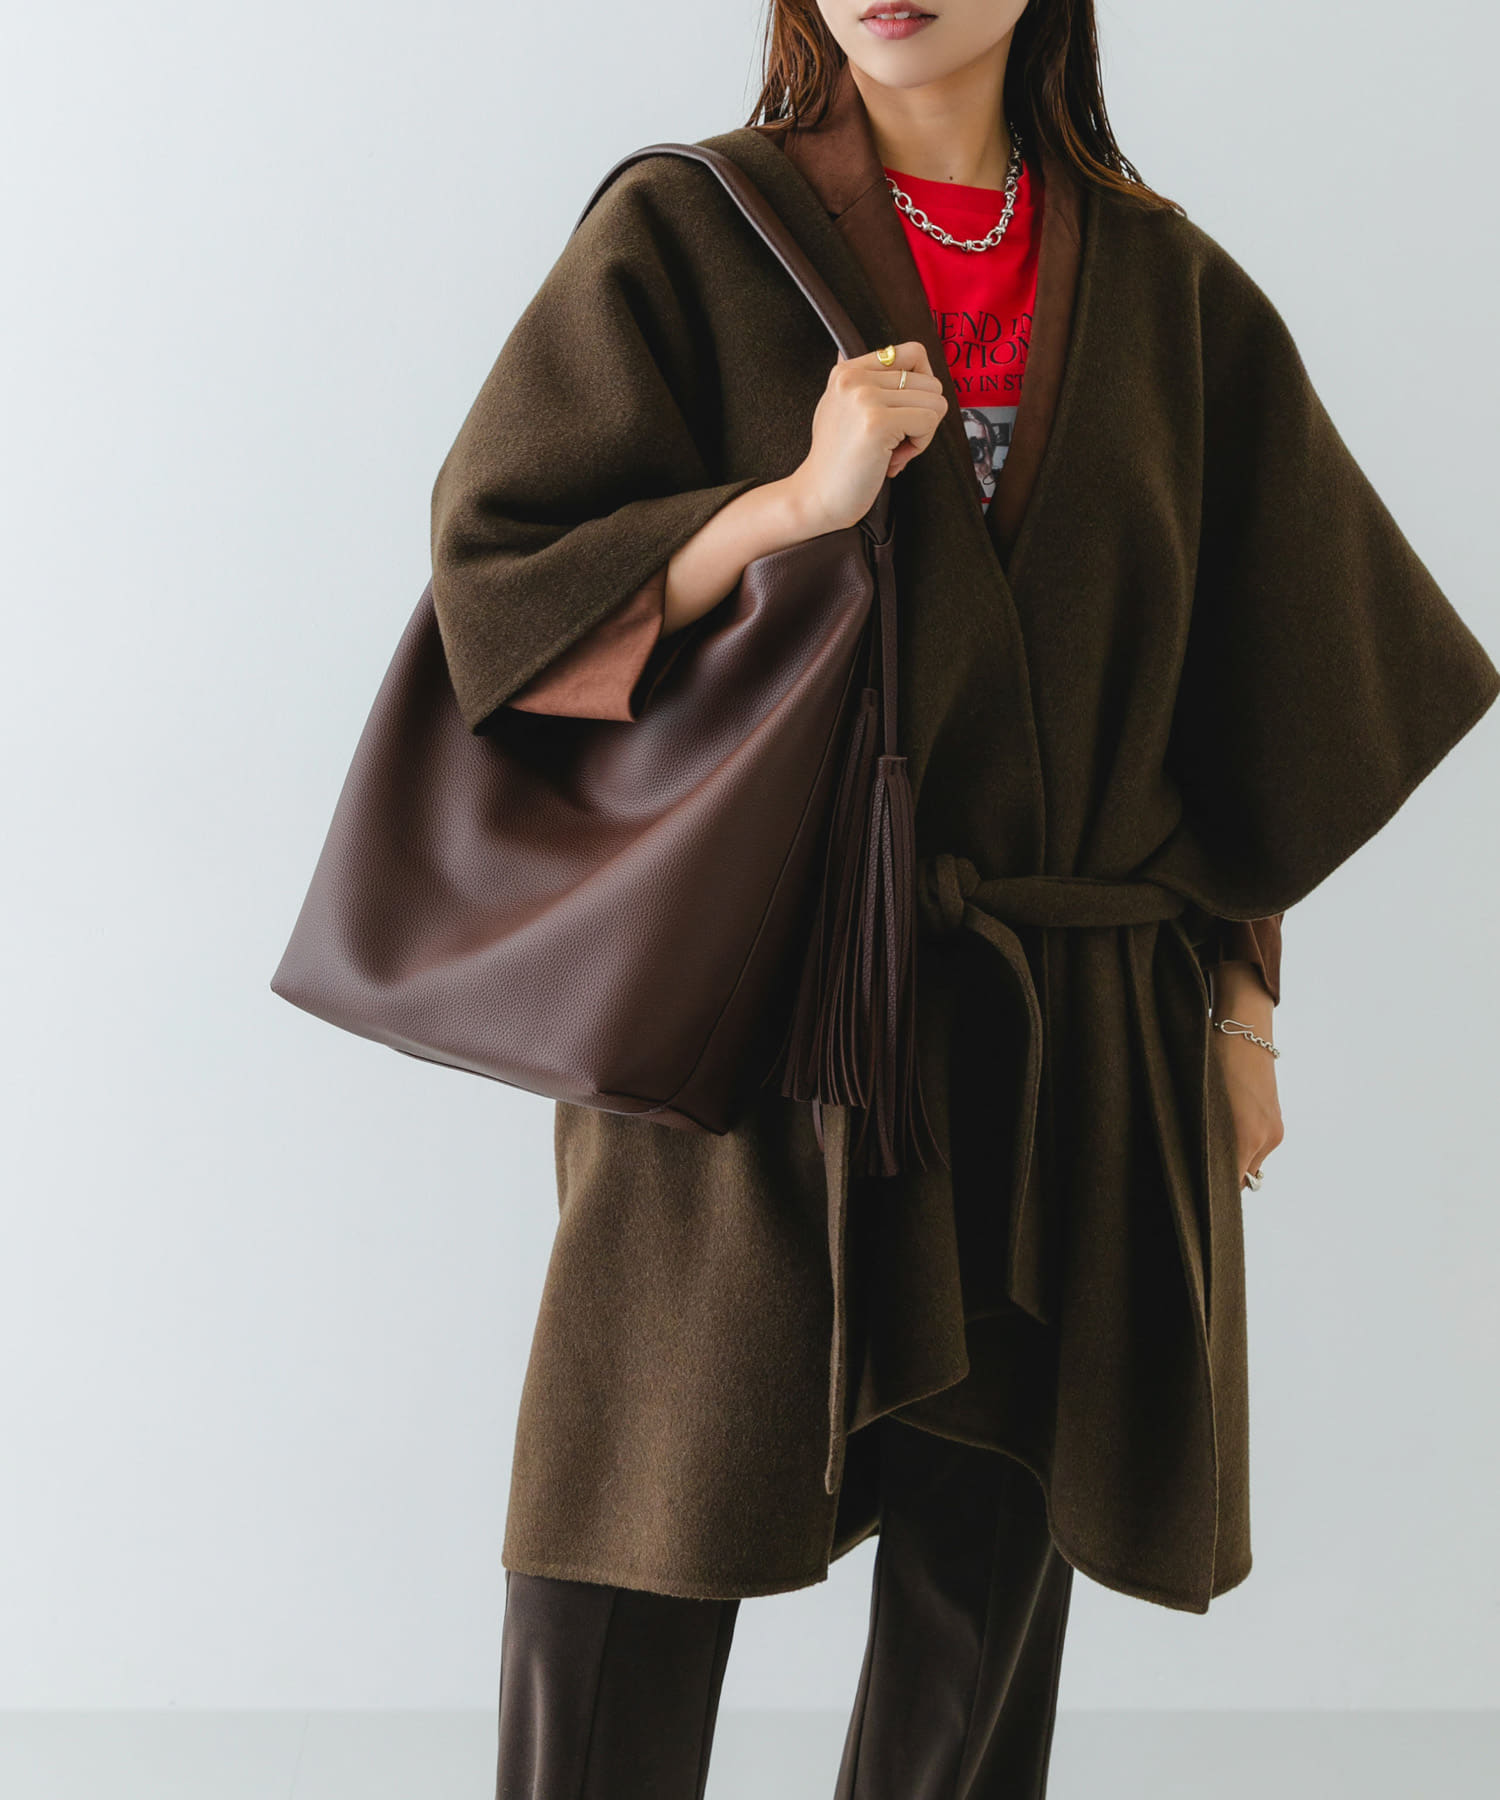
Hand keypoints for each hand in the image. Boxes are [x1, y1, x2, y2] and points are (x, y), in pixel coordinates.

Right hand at [784, 340, 949, 534]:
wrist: (818, 496)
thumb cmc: (837, 460)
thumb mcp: (841, 407)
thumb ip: (863, 380)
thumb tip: (886, 353)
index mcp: (848, 370)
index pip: (914, 352)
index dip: (923, 385)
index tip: (906, 411)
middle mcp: (855, 377)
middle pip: (930, 382)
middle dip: (922, 416)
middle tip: (895, 442)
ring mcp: (865, 398)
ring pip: (935, 402)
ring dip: (922, 433)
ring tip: (892, 450)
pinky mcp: (877, 422)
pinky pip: (929, 422)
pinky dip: (920, 446)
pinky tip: (893, 459)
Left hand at [1210, 963, 1284, 1189]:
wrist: (1243, 1030)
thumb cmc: (1211, 1062)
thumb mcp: (1201, 1104)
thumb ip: (1202, 1139)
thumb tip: (1195, 1166)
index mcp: (1245, 1137)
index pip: (1231, 1184)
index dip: (1212, 1191)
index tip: (1195, 1192)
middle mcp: (1265, 1139)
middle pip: (1241, 1177)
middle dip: (1221, 1173)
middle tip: (1195, 1165)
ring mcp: (1274, 1130)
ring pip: (1250, 1161)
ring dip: (1232, 1156)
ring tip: (1208, 1135)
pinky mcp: (1276, 1120)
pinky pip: (1257, 1144)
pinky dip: (1242, 1141)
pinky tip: (1225, 1123)